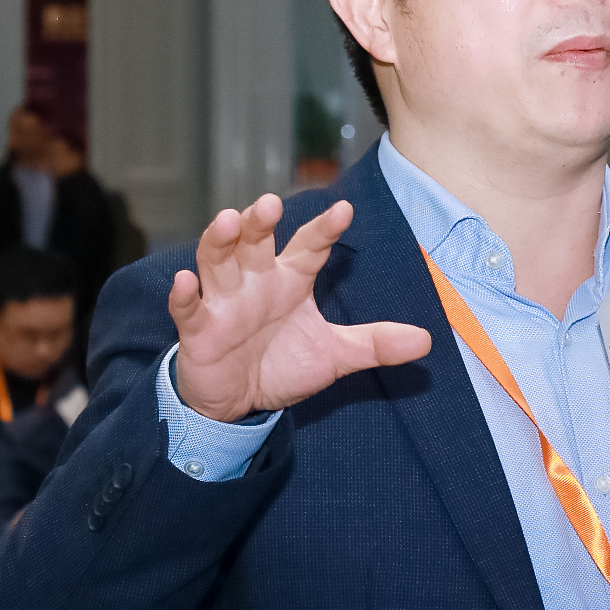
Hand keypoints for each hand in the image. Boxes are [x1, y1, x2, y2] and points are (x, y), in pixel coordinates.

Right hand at [170, 195, 431, 422]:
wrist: (239, 404)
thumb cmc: (282, 364)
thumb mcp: (334, 356)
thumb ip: (374, 344)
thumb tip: (426, 341)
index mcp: (290, 279)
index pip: (310, 247)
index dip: (325, 229)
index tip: (345, 211)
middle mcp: (255, 281)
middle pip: (255, 241)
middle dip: (260, 221)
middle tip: (269, 205)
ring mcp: (223, 302)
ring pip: (218, 261)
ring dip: (220, 241)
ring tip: (228, 220)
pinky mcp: (198, 329)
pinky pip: (188, 308)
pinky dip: (183, 294)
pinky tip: (184, 281)